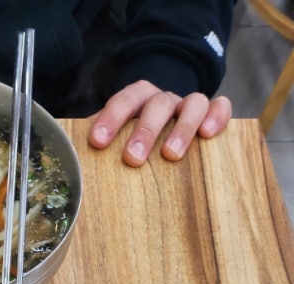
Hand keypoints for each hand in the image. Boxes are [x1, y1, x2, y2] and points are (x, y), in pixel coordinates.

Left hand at [87, 80, 232, 166]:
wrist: (166, 126)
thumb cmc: (133, 141)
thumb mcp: (114, 141)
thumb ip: (98, 150)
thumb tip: (73, 173)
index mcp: (135, 100)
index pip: (123, 101)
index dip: (110, 118)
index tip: (98, 142)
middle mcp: (162, 100)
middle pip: (156, 104)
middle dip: (144, 131)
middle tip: (133, 159)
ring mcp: (188, 106)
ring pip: (191, 103)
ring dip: (181, 128)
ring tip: (171, 155)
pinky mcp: (211, 114)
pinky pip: (220, 107)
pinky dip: (216, 116)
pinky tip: (208, 135)